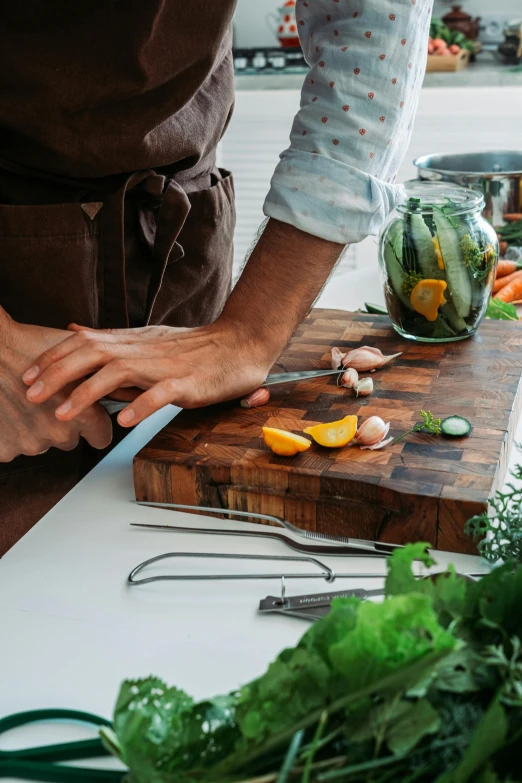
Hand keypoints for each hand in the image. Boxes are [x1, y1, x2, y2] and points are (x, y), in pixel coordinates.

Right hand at [0, 310, 111, 461]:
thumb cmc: (27, 344)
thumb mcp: (74, 357)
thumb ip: (98, 377)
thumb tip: (120, 385)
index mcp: (83, 414)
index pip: (101, 438)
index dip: (95, 424)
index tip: (88, 416)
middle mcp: (60, 434)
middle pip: (69, 440)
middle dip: (60, 424)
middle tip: (47, 400)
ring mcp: (30, 444)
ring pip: (39, 443)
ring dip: (33, 429)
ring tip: (22, 400)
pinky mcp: (4, 449)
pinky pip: (10, 448)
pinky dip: (7, 434)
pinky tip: (5, 411)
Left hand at [23, 219, 342, 426]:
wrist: (239, 343)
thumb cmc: (193, 348)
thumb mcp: (145, 338)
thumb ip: (109, 339)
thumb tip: (73, 330)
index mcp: (131, 341)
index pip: (83, 343)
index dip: (52, 358)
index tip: (28, 377)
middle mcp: (142, 349)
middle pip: (91, 354)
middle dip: (57, 374)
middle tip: (33, 396)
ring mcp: (163, 366)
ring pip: (118, 373)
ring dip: (87, 393)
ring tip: (65, 414)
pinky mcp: (186, 383)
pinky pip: (160, 394)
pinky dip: (141, 405)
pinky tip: (124, 421)